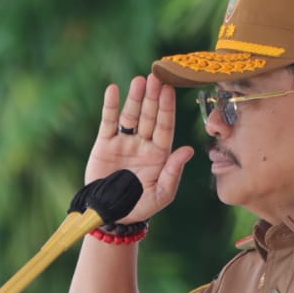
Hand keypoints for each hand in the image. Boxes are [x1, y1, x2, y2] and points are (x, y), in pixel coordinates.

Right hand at [84, 73, 193, 223]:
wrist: (111, 216)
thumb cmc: (140, 207)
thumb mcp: (161, 194)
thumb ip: (173, 172)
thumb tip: (188, 150)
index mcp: (160, 154)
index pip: (166, 126)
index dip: (167, 108)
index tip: (169, 90)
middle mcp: (144, 144)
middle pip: (150, 116)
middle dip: (153, 97)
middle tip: (156, 76)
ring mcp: (124, 142)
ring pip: (131, 115)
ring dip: (135, 98)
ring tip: (139, 80)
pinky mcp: (105, 144)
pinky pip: (108, 122)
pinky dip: (110, 106)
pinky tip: (113, 90)